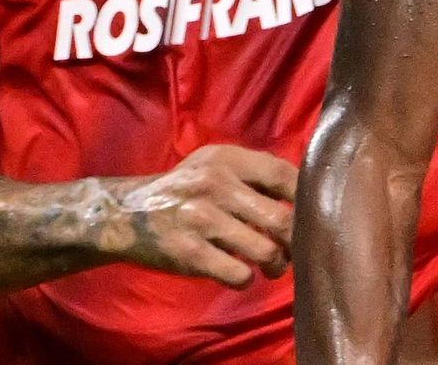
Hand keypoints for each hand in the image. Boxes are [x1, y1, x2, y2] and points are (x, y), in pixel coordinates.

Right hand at [99, 145, 297, 288]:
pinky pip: (238, 274)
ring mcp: (202, 221)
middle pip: (281, 220)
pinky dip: (247, 279)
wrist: (126, 214)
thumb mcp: (215, 163)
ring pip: (265, 251)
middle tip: (296, 250)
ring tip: (274, 266)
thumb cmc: (184, 187)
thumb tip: (303, 191)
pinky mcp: (189, 254)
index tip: (311, 214)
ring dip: (277, 265)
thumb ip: (253, 172)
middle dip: (296, 242)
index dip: (304, 198)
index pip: (282, 175)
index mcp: (227, 160)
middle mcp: (216, 186)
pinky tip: (242, 274)